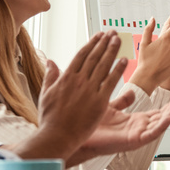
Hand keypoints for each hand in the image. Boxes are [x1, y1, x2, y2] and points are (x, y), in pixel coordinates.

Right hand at [23, 31, 125, 159]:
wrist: (57, 136)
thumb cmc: (50, 118)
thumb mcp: (45, 94)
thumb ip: (50, 76)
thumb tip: (50, 61)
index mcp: (66, 78)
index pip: (81, 55)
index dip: (91, 44)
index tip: (99, 35)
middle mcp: (78, 81)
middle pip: (94, 57)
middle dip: (104, 43)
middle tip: (112, 32)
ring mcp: (89, 90)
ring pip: (103, 65)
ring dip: (112, 51)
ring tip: (118, 39)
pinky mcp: (99, 101)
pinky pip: (111, 82)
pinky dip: (118, 70)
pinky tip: (124, 60)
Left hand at [68, 94, 169, 161]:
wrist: (77, 135)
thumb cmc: (91, 125)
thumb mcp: (110, 108)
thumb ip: (122, 102)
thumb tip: (131, 93)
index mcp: (134, 122)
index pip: (156, 112)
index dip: (168, 104)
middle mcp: (137, 129)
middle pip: (161, 118)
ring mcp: (136, 135)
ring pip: (159, 125)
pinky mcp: (133, 141)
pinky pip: (150, 134)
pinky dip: (161, 126)